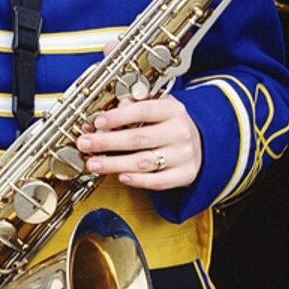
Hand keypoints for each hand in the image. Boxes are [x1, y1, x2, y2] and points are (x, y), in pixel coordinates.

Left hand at [78, 91, 202, 193]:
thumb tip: (101, 119)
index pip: (144, 110)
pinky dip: (138, 180)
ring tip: (94, 163)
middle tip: (85, 144)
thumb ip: (134, 107)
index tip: (97, 122)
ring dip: (115, 164)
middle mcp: (180, 132)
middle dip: (107, 142)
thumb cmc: (172, 124)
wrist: (203, 142)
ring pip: (145, 162)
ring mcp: (183, 155)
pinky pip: (158, 181)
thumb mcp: (159, 107)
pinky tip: (121, 176)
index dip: (119, 116)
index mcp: (173, 110)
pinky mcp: (185, 175)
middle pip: (139, 138)